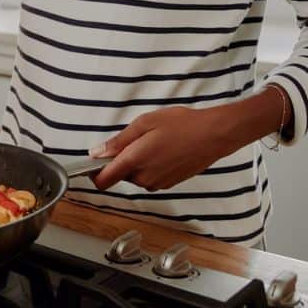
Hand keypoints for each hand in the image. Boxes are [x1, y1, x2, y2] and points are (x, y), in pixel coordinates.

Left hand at [89, 103, 262, 190]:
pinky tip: (165, 149)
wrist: (213, 135)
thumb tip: (97, 153)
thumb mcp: (144, 123)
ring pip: (136, 176)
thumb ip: (118, 141)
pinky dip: (152, 165)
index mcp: (135, 161)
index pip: (103, 180)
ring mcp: (158, 183)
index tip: (95, 161)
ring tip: (155, 141)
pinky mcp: (169, 184)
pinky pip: (150, 177)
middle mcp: (144, 178)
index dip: (94, 172)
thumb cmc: (182, 125)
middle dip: (122, 160)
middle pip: (120, 175)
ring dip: (138, 162)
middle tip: (138, 138)